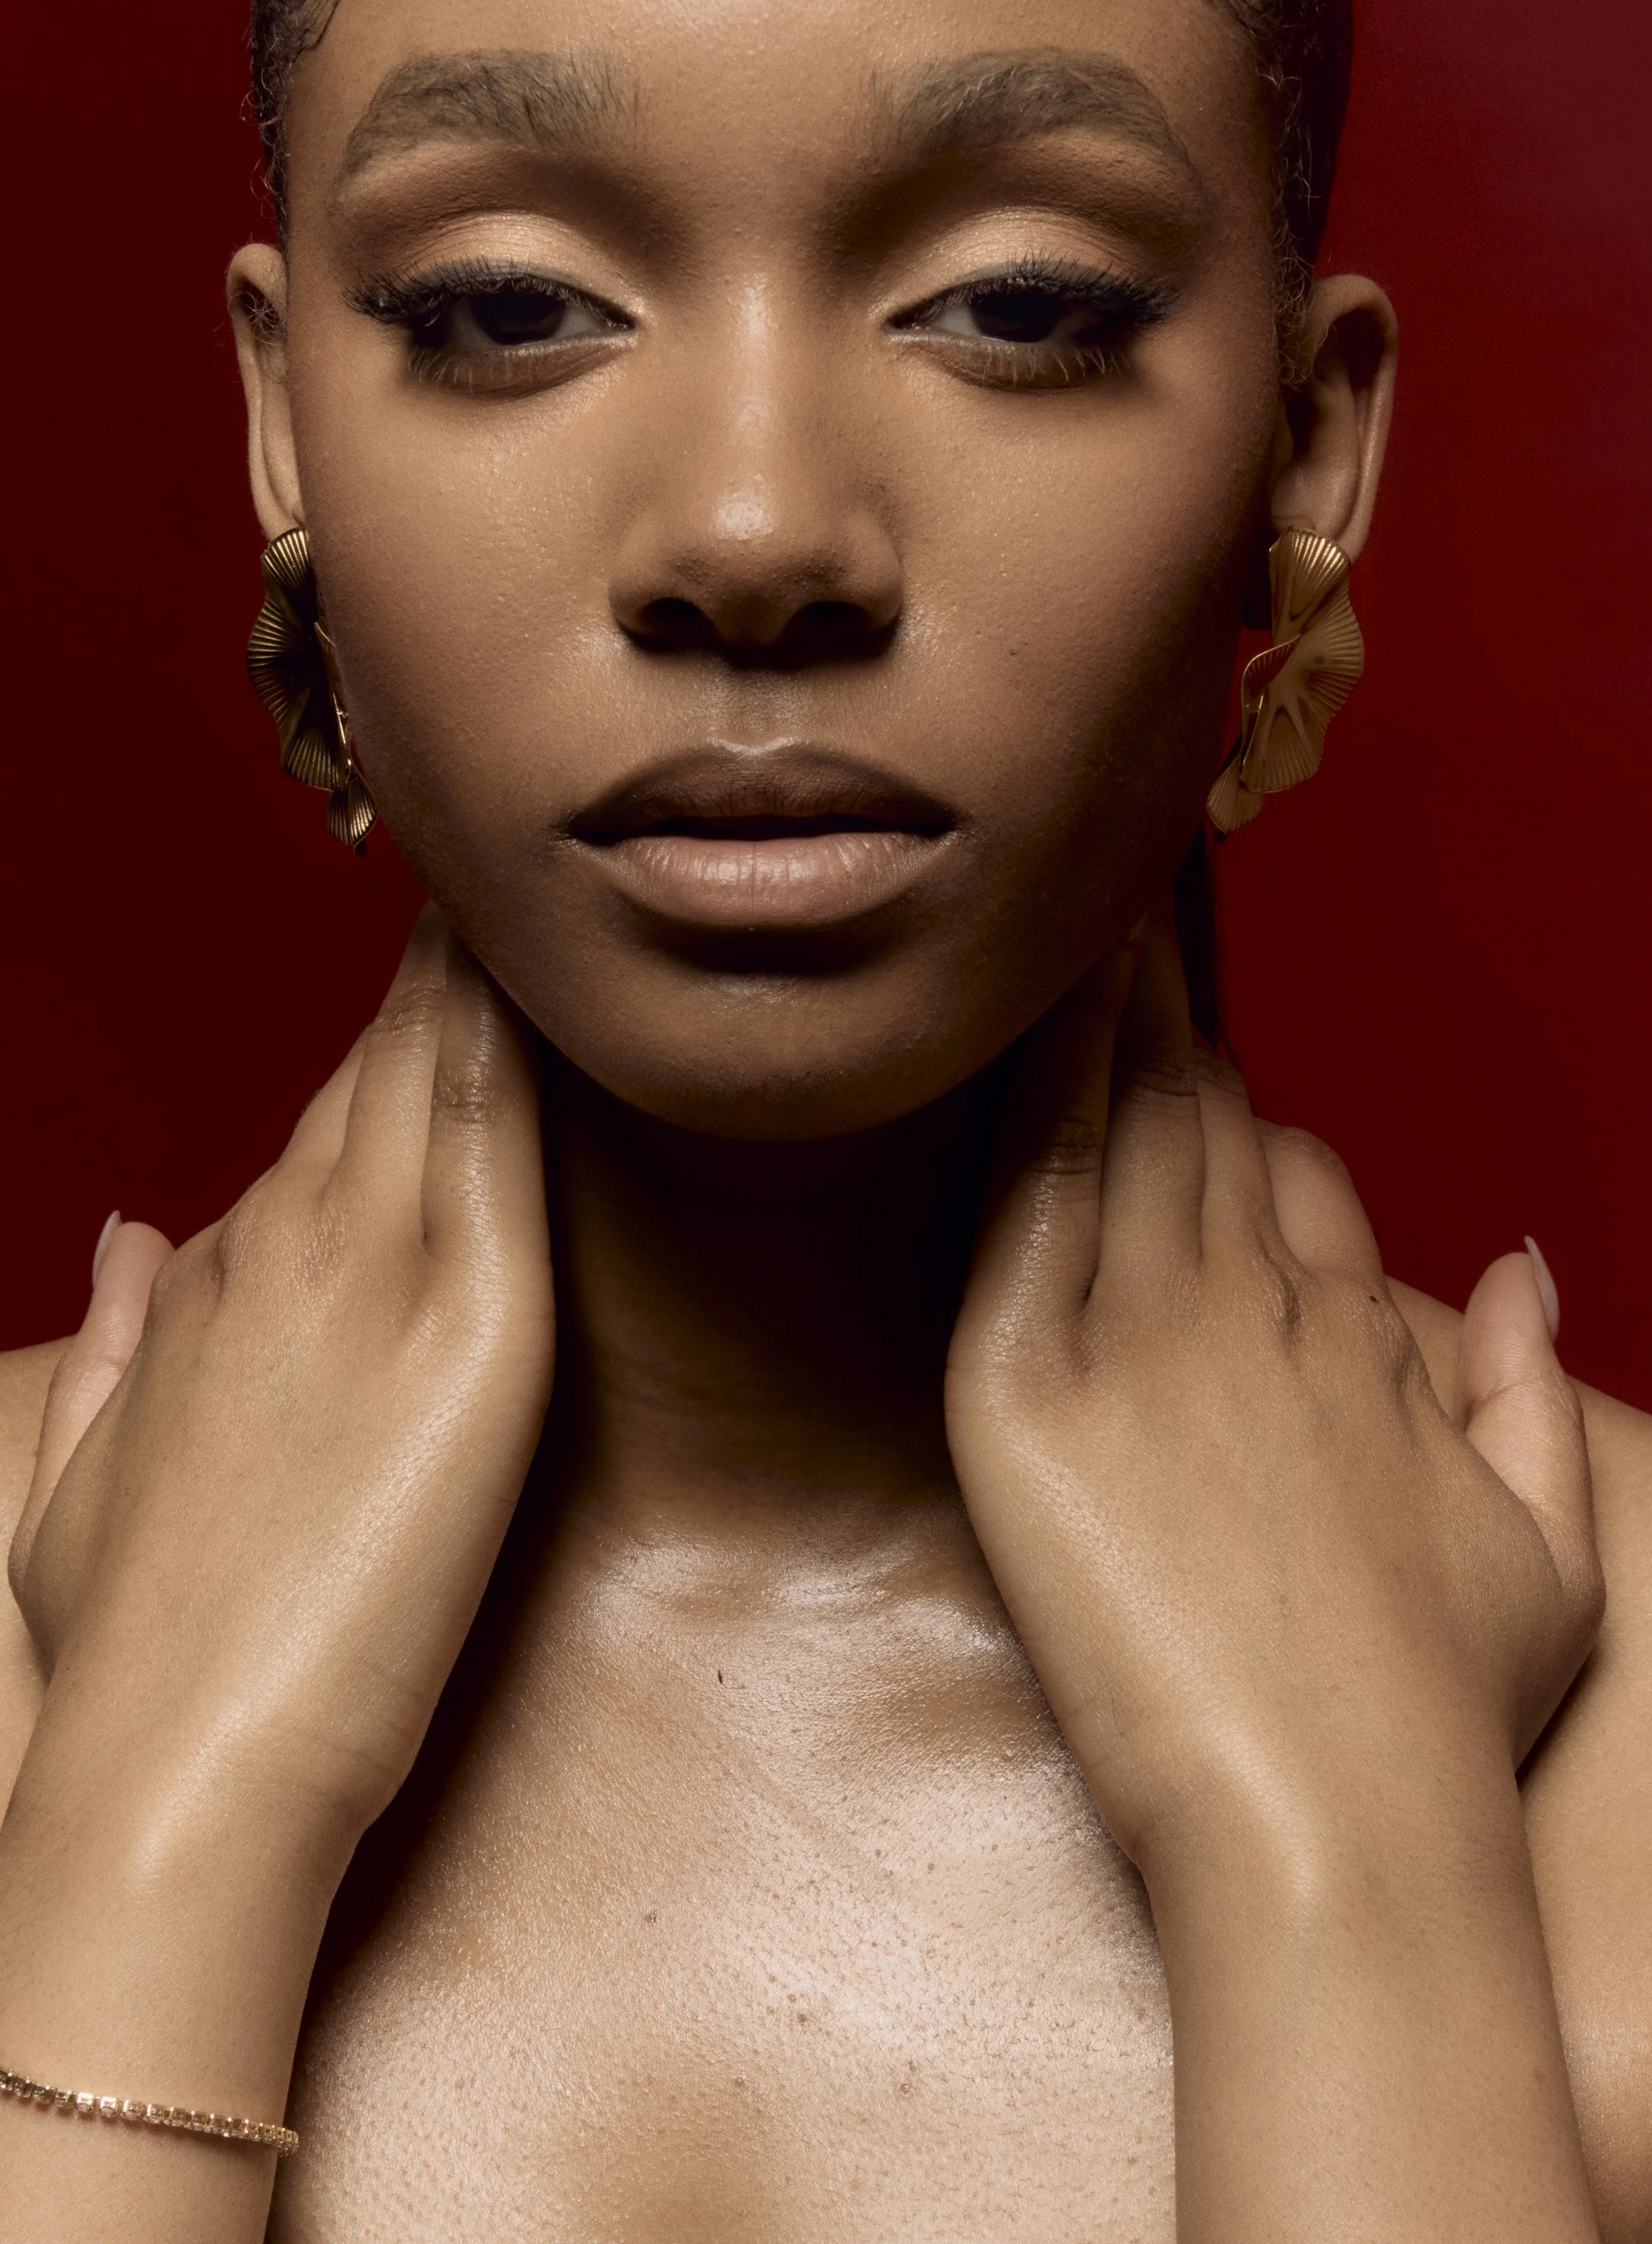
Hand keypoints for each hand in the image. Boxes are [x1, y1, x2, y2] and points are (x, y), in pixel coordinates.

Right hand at [7, 909, 553, 1856]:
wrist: (181, 1765)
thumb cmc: (134, 1653)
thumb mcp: (79, 1476)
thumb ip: (114, 1333)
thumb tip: (127, 1226)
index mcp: (216, 1279)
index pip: (320, 1129)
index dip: (380, 1053)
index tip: (426, 988)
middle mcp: (291, 1248)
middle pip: (381, 1076)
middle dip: (436, 985)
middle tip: (492, 899)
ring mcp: (381, 1278)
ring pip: (440, 1079)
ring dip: (481, 986)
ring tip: (528, 903)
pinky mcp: (481, 1333)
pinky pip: (508, 1150)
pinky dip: (528, 1057)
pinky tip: (559, 987)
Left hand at [946, 921, 1602, 1876]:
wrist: (1340, 1829)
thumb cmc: (1445, 1717)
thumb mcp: (1552, 1550)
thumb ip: (1529, 1384)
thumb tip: (1518, 1261)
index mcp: (1352, 1337)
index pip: (1290, 1177)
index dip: (1242, 1117)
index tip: (1198, 1060)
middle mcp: (1251, 1310)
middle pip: (1201, 1131)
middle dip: (1167, 1028)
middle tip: (1127, 924)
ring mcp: (1139, 1341)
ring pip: (1119, 1135)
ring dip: (1102, 1022)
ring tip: (1079, 926)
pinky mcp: (1028, 1396)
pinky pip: (1021, 1206)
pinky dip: (1027, 1098)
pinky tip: (1022, 1014)